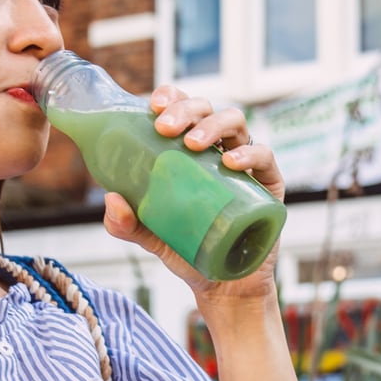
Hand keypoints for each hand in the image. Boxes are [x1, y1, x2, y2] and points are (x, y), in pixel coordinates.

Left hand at [102, 85, 283, 303]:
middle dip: (185, 110)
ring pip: (235, 122)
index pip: (183, 108)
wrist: (222, 284)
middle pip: (206, 109)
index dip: (171, 96)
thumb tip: (112, 198)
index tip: (152, 105)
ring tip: (193, 144)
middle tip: (164, 127)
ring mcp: (245, 163)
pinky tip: (230, 163)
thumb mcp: (149, 236)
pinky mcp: (268, 184)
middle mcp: (218, 149)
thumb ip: (126, 223)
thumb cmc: (187, 250)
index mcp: (189, 149)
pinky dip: (249, 154)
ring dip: (212, 125)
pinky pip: (265, 157)